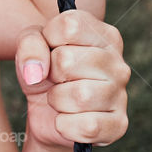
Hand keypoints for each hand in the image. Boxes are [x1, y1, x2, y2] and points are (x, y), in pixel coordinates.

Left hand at [15, 12, 128, 148]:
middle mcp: (118, 63)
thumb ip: (29, 45)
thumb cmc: (44, 72)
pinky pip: (86, 126)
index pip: (69, 25)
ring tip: (61, 99)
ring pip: (79, 95)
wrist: (47, 115)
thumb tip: (37, 70)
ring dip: (57, 100)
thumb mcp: (30, 48)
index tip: (50, 49)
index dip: (48, 39)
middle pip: (67, 60)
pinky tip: (68, 120)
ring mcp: (121, 95)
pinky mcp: (118, 125)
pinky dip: (65, 125)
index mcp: (103, 36)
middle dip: (49, 73)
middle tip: (55, 79)